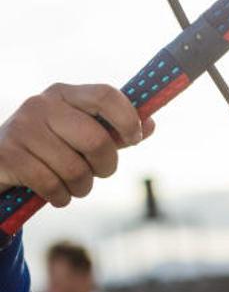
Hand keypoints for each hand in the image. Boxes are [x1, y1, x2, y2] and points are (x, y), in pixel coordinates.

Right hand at [0, 83, 154, 206]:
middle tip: (100, 172)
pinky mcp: (8, 155)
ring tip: (74, 185)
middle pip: (96, 140)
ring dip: (82, 187)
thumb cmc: (51, 148)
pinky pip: (52, 185)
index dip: (128, 120)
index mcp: (65, 94)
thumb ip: (115, 130)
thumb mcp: (81, 134)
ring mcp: (22, 129)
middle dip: (106, 166)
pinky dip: (61, 197)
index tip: (134, 139)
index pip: (107, 95)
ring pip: (76, 169)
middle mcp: (41, 105)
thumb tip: (150, 125)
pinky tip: (55, 193)